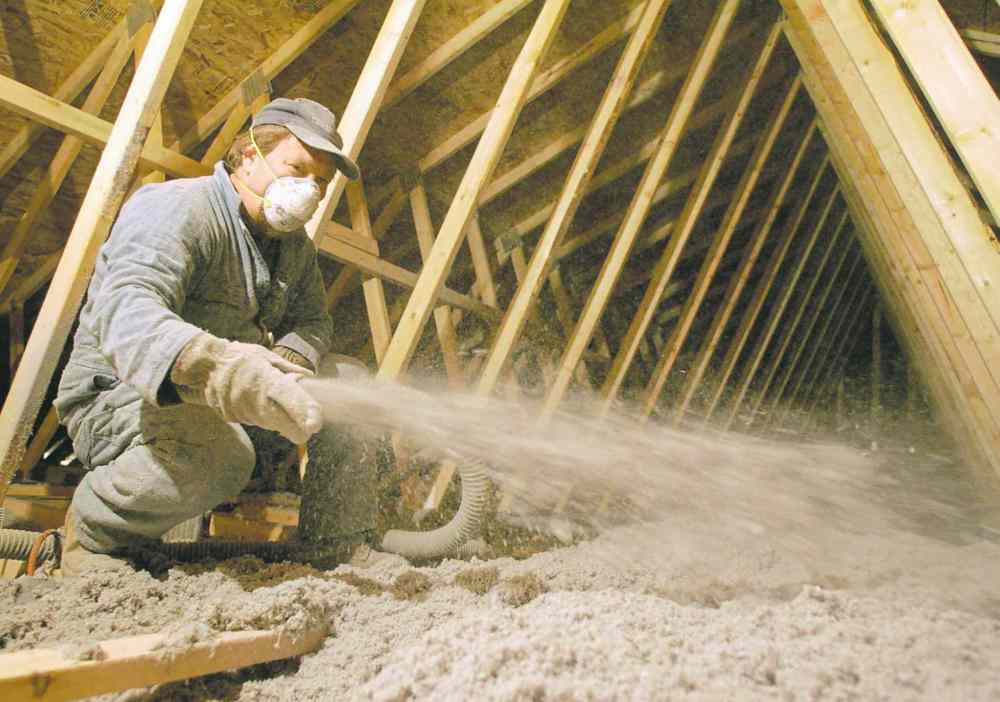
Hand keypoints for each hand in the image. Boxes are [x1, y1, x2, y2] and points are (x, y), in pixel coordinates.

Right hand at [171, 334, 321, 443]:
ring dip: (281, 420)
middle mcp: (250, 396)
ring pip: (269, 423)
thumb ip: (288, 369)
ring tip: (282, 409)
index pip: (286, 397)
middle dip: (296, 428)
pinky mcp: (231, 417)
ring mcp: (239, 409)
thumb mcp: (266, 356)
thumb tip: (309, 376)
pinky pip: (255, 422)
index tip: (315, 423)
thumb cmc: (240, 357)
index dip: (301, 411)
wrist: (204, 365)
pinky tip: (262, 407)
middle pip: (279, 421)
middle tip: (309, 429)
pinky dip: (264, 417)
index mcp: (262, 377)